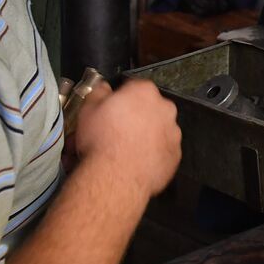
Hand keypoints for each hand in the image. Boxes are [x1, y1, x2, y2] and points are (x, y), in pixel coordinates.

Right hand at [74, 79, 180, 199]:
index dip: (120, 99)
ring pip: (157, 130)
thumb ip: (99, 93)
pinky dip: (152, 154)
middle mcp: (164, 108)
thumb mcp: (88, 109)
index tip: (111, 110)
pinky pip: (163, 150)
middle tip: (116, 131)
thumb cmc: (102, 140)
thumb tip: (103, 88)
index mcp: (144, 92)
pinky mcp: (175, 154)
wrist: (116, 176)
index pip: (134, 87)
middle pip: (149, 108)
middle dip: (135, 117)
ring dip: (144, 136)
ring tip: (124, 149)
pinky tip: (135, 162)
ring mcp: (173, 132)